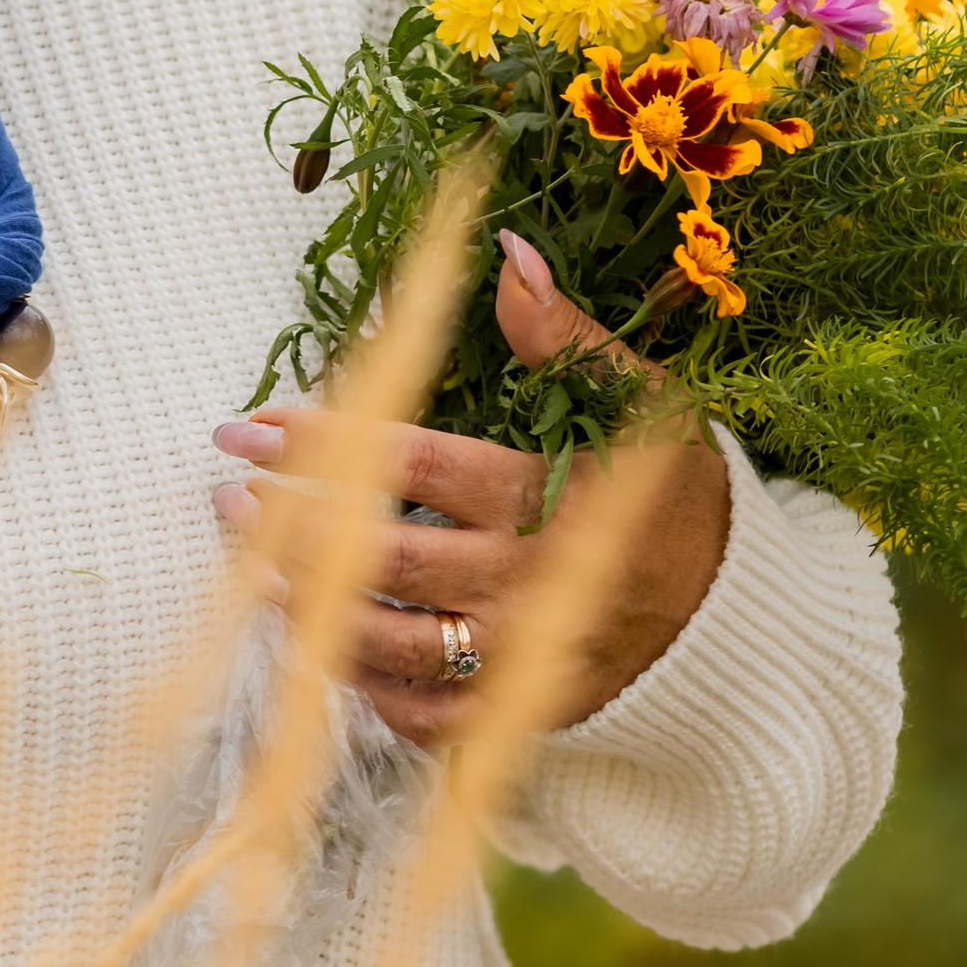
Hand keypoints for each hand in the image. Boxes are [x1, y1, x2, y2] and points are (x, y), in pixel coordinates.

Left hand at [211, 229, 730, 744]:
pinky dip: (368, 691)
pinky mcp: (525, 712)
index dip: (324, 442)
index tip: (253, 424)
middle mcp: (522, 581)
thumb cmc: (677, 494)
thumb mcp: (642, 400)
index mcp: (542, 497)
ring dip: (307, 607)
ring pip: (387, 642)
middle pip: (380, 558)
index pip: (407, 465)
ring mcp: (519, 656)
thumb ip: (564, 331)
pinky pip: (427, 717)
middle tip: (226, 492)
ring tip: (247, 569)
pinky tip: (321, 650)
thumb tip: (508, 249)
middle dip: (290, 523)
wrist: (740, 615)